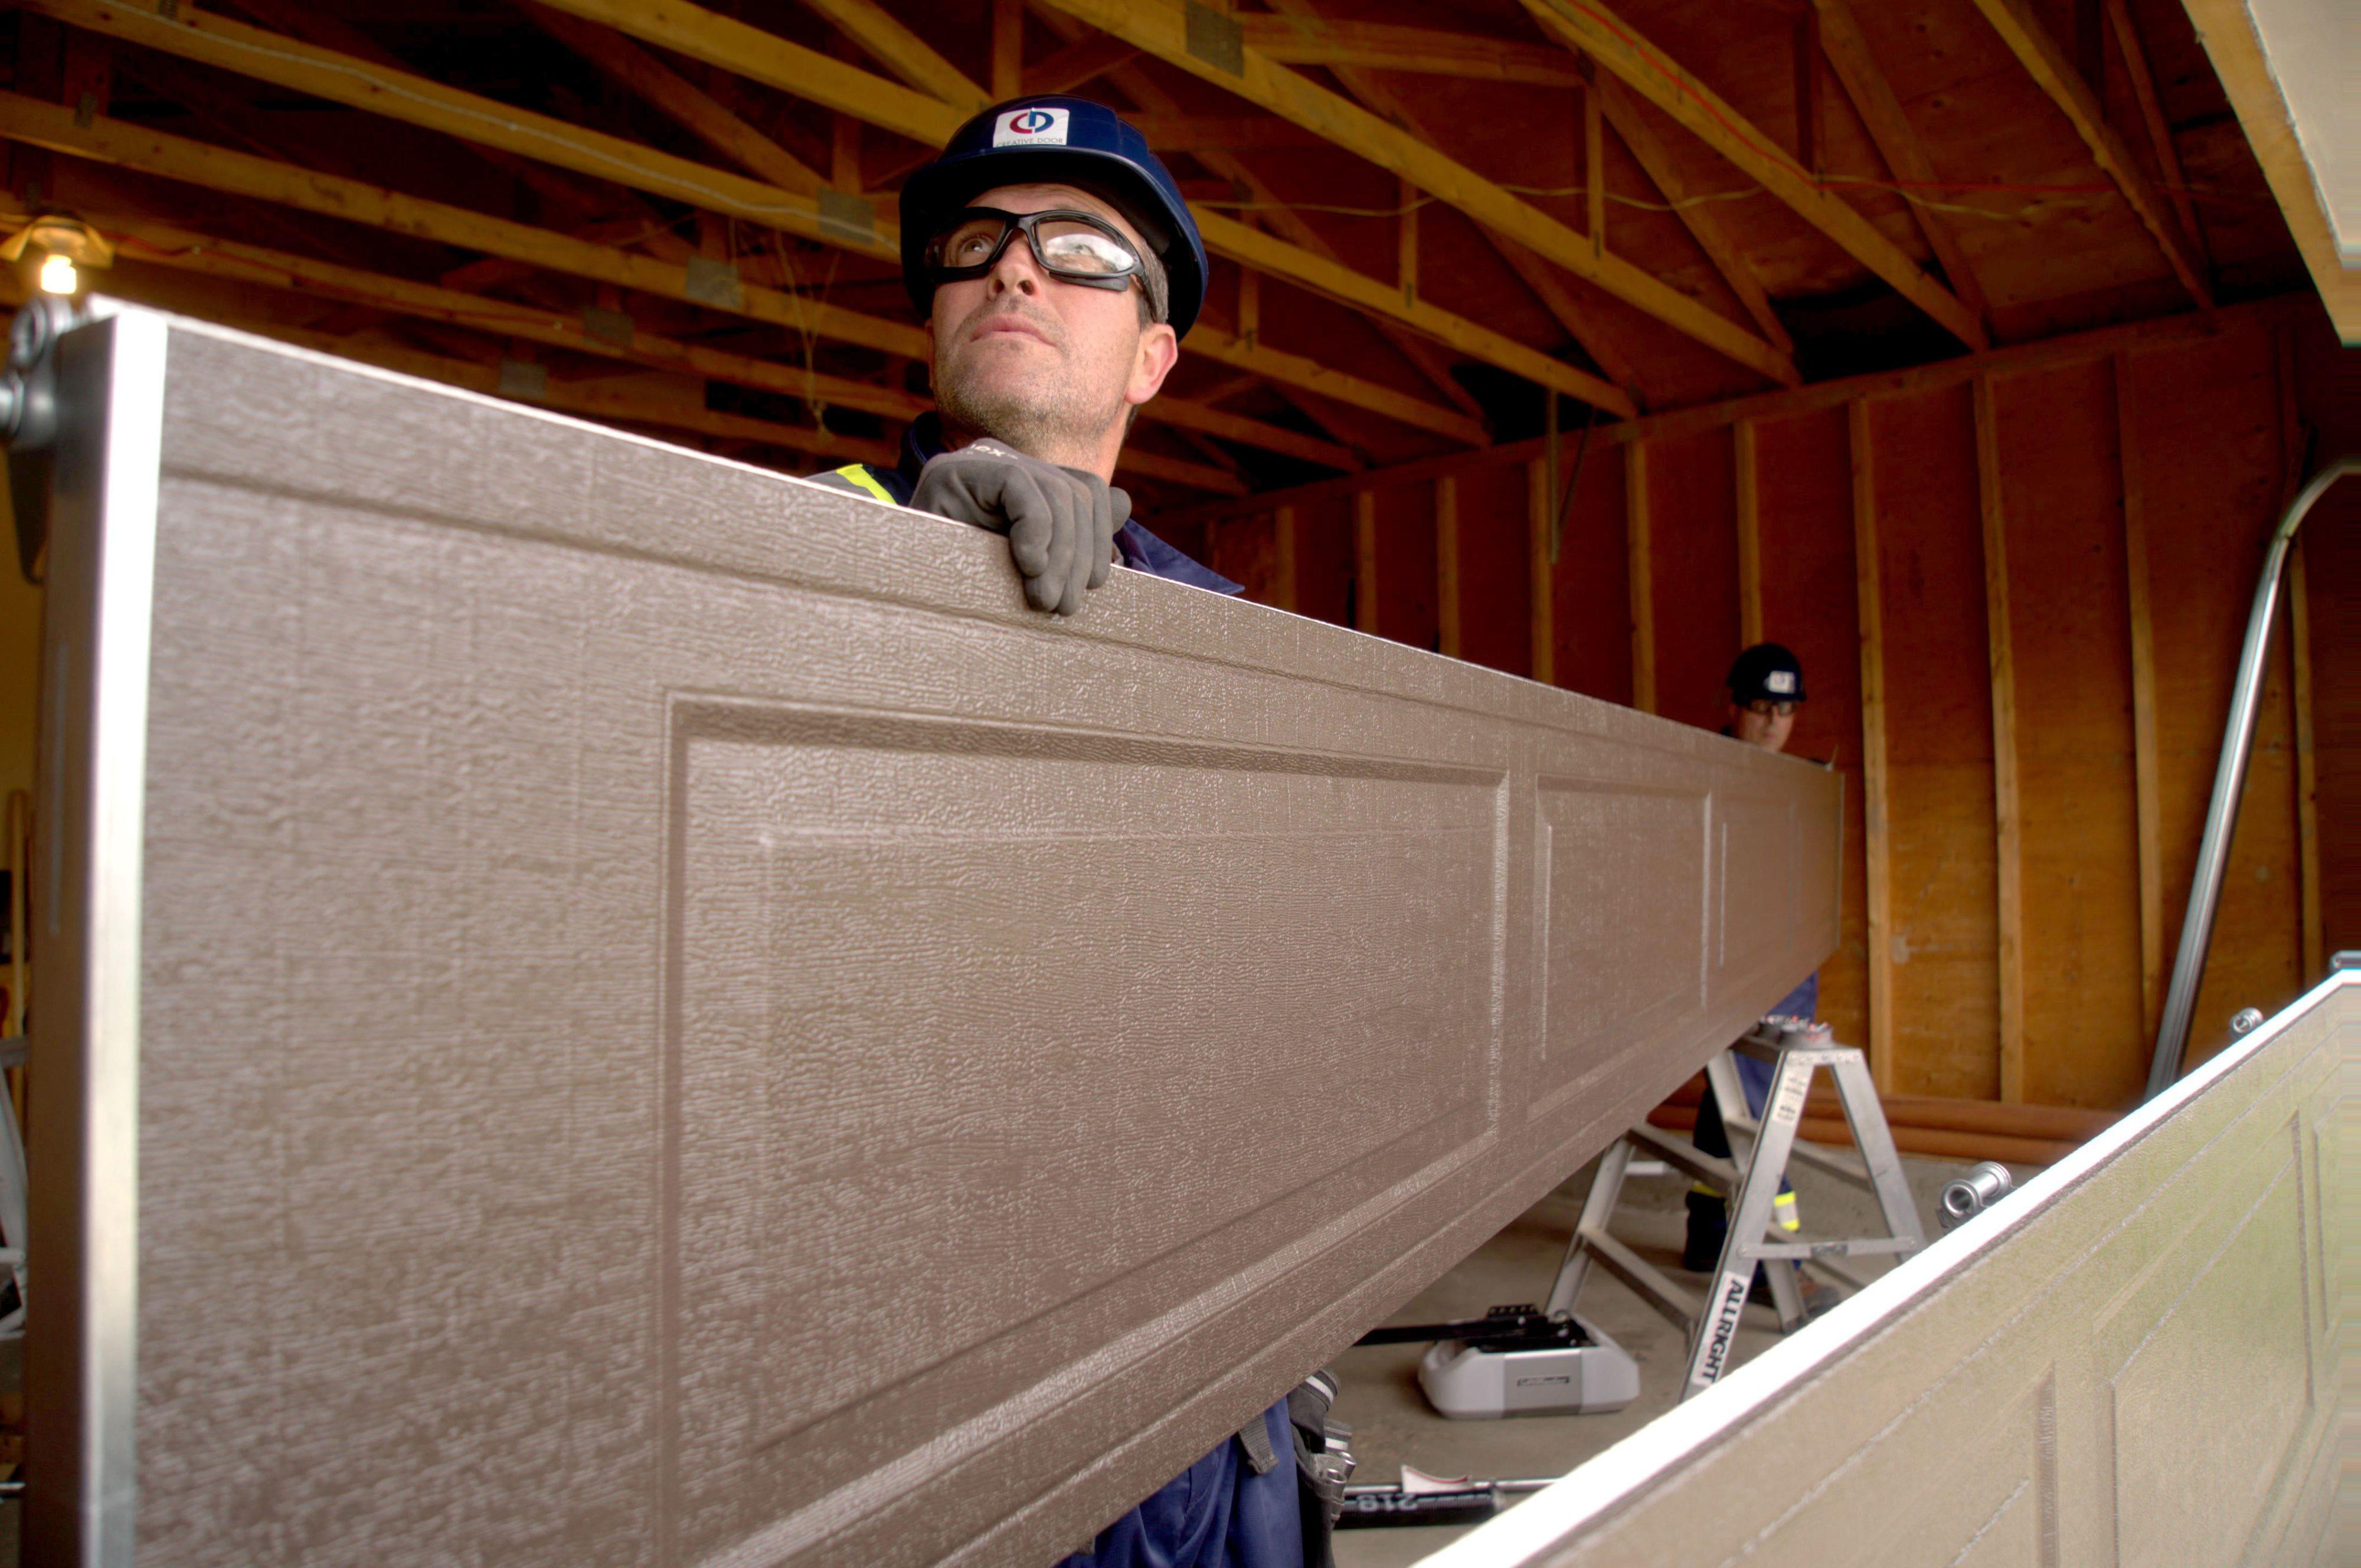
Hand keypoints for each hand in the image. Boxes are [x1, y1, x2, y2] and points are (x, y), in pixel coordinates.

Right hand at [910, 440, 1130, 615]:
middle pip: (1074, 493)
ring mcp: (978, 460)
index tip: (1095, 585)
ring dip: (1060, 557)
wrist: (899, 595)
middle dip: (1080, 556)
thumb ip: (1072, 534)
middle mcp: (1002, 459)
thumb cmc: (962, 588)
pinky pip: (1020, 487)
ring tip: (1045, 602)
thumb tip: (1124, 502)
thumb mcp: (1028, 565)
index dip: (1099, 536)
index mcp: (1022, 479)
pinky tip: (1026, 565)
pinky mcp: (957, 469)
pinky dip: (1034, 530)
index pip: (1084, 490)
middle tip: (1066, 607)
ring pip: (1055, 494)